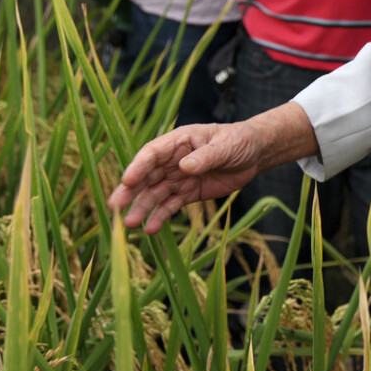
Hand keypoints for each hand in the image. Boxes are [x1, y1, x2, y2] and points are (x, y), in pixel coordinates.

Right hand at [107, 122, 263, 233]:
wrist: (254, 154)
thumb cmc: (238, 141)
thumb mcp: (226, 146)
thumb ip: (206, 156)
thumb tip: (184, 166)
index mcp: (178, 142)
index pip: (152, 154)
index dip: (139, 166)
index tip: (128, 180)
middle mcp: (172, 161)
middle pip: (146, 176)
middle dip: (130, 191)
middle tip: (115, 206)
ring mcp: (178, 178)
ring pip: (154, 194)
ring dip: (142, 208)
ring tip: (130, 224)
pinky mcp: (187, 193)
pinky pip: (170, 205)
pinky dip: (160, 217)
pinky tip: (151, 229)